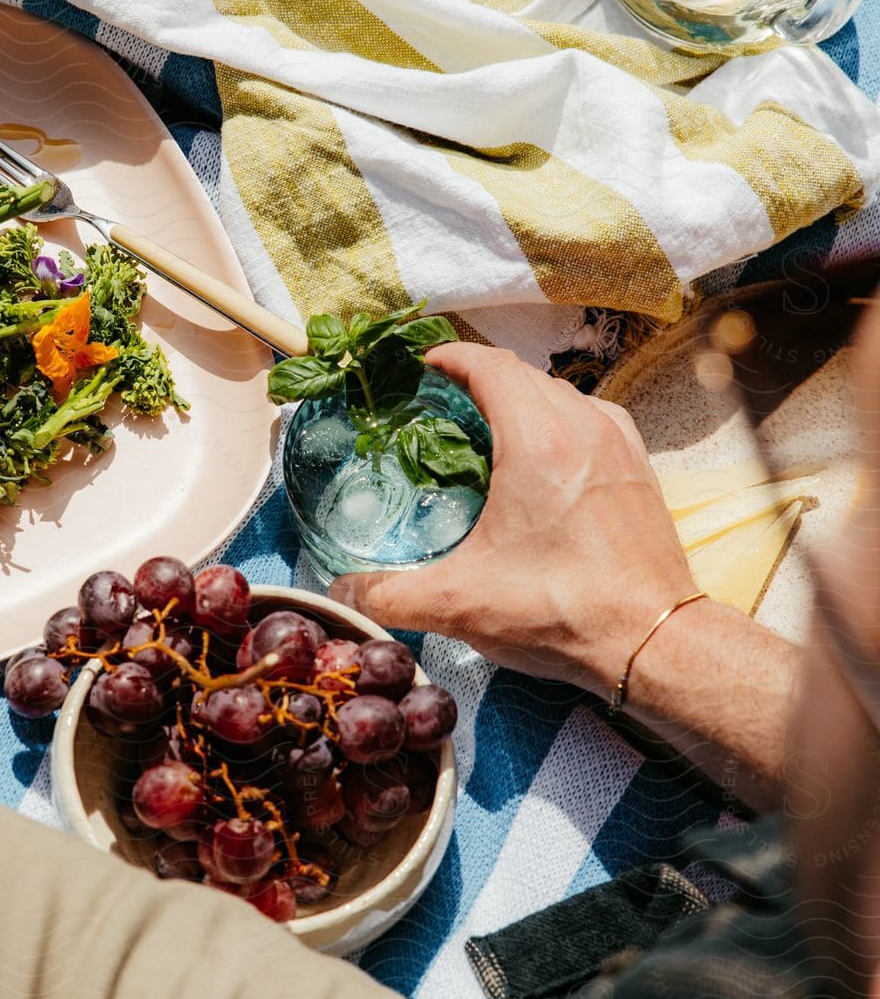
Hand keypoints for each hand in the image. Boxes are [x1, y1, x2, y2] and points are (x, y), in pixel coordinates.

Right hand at [329, 343, 697, 698]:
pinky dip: (558, 424)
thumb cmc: (564, 612)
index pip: (488, 365)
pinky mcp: (640, 468)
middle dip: (478, 380)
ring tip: (485, 432)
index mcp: (537, 438)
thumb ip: (389, 595)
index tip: (422, 367)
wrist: (656, 641)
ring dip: (520, 401)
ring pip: (560, 395)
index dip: (449, 357)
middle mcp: (583, 424)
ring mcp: (619, 443)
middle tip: (440, 405)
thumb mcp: (459, 604)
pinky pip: (590, 421)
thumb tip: (342, 594)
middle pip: (522, 375)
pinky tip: (541, 465)